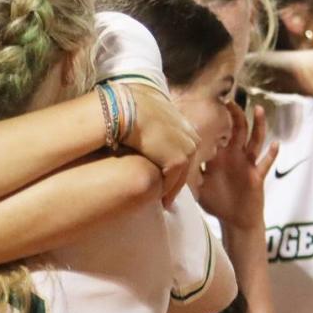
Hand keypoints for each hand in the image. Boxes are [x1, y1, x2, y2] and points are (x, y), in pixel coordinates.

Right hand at [124, 84, 199, 205]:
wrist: (124, 111)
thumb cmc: (126, 109)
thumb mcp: (144, 112)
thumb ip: (151, 122)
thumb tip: (143, 132)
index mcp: (181, 120)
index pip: (183, 146)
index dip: (173, 162)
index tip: (167, 175)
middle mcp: (189, 132)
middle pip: (187, 162)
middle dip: (178, 178)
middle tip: (169, 195)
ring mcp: (186, 146)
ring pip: (181, 174)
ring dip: (172, 188)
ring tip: (164, 202)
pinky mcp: (179, 159)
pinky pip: (173, 180)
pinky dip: (167, 191)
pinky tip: (160, 200)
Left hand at [198, 104, 277, 229]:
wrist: (235, 220)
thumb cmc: (217, 202)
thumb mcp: (199, 188)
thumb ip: (189, 176)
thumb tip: (172, 169)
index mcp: (220, 157)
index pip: (219, 133)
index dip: (216, 120)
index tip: (210, 103)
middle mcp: (235, 157)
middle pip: (238, 130)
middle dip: (236, 114)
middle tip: (231, 99)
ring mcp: (248, 164)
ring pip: (255, 141)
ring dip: (258, 125)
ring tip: (258, 110)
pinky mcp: (257, 176)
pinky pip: (265, 164)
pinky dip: (271, 155)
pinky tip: (275, 145)